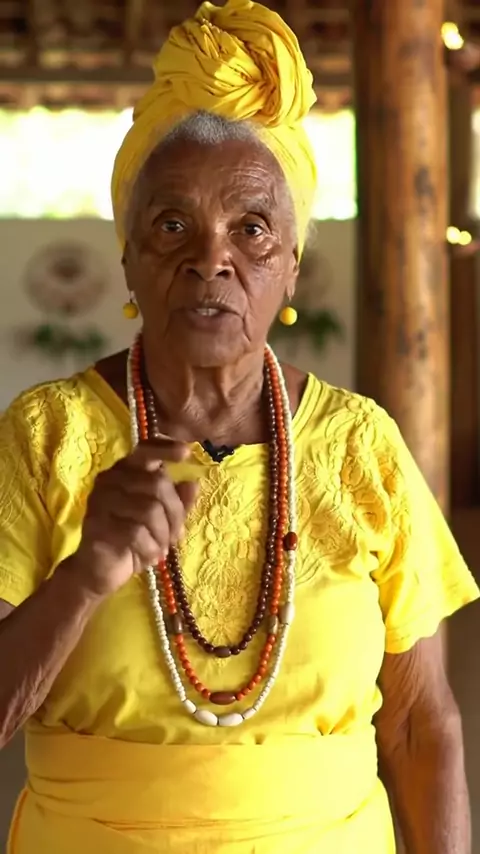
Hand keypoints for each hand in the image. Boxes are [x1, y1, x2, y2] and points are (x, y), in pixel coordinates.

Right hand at [70, 441, 197, 597]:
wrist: (99, 570)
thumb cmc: (131, 540)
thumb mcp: (161, 521)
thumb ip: (177, 502)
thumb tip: (193, 483)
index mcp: (124, 472)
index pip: (144, 451)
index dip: (165, 449)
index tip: (185, 451)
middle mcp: (109, 480)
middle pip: (158, 484)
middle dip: (175, 514)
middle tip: (176, 536)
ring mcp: (100, 500)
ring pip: (150, 510)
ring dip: (163, 534)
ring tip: (161, 548)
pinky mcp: (97, 524)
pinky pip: (137, 532)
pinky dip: (151, 548)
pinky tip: (148, 556)